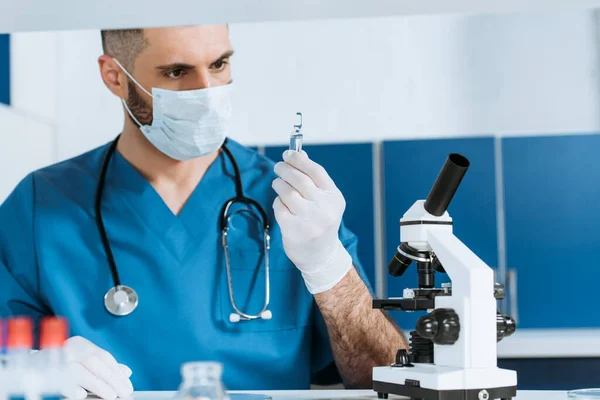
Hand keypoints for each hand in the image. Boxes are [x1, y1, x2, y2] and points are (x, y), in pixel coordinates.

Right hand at [52, 336, 132, 399]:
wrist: (28, 367)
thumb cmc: (59, 364)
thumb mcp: (83, 360)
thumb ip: (103, 366)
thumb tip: (126, 372)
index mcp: (79, 344)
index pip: (103, 356)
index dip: (116, 370)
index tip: (127, 382)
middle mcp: (68, 349)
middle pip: (95, 362)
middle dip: (112, 378)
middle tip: (124, 391)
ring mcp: (56, 360)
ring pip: (80, 371)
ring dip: (98, 385)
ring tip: (111, 395)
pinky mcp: (45, 373)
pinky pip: (60, 381)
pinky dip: (72, 388)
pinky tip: (82, 395)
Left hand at [272, 150, 352, 293]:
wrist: (320, 254)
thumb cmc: (320, 222)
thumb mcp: (324, 200)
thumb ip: (313, 178)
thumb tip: (299, 154)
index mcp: (334, 197)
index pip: (316, 171)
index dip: (299, 159)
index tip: (288, 154)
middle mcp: (324, 208)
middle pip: (300, 179)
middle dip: (285, 169)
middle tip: (278, 167)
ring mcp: (309, 220)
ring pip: (287, 192)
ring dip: (279, 184)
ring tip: (278, 184)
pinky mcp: (294, 229)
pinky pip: (279, 207)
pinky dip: (277, 202)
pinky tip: (281, 205)